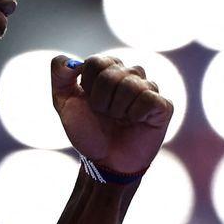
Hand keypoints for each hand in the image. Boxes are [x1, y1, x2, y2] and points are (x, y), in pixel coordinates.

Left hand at [49, 54, 173, 175]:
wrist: (104, 161)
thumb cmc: (87, 130)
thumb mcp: (64, 102)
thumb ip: (60, 75)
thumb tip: (71, 62)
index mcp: (109, 68)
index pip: (96, 62)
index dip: (88, 86)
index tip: (89, 102)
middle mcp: (130, 74)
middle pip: (111, 73)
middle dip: (100, 100)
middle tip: (104, 114)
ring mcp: (148, 89)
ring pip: (130, 85)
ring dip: (117, 109)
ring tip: (119, 119)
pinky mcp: (163, 106)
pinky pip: (148, 99)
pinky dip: (135, 115)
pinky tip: (135, 122)